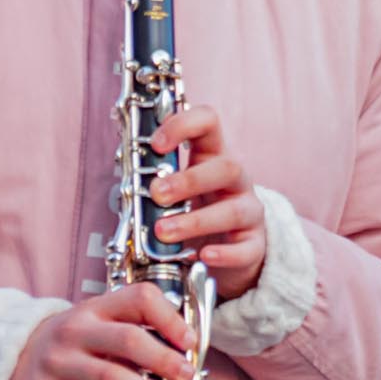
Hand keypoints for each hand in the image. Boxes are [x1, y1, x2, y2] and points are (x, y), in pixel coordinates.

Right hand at [1, 286, 194, 379]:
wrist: (8, 362)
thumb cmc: (70, 344)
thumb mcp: (96, 326)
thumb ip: (133, 333)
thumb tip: (183, 353)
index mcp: (96, 309)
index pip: (139, 298)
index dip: (170, 318)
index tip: (190, 341)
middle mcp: (76, 332)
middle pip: (128, 339)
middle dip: (164, 359)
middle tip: (187, 375)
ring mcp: (58, 364)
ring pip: (109, 378)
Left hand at [145, 103, 267, 296]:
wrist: (225, 252)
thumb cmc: (193, 212)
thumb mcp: (176, 189)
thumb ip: (155, 178)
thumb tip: (127, 173)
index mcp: (213, 156)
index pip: (209, 123)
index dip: (184, 125)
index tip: (156, 144)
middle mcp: (236, 181)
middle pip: (228, 166)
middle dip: (189, 180)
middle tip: (157, 194)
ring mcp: (248, 212)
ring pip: (234, 210)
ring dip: (196, 220)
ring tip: (164, 232)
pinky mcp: (254, 245)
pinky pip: (246, 249)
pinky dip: (225, 253)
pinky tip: (204, 256)